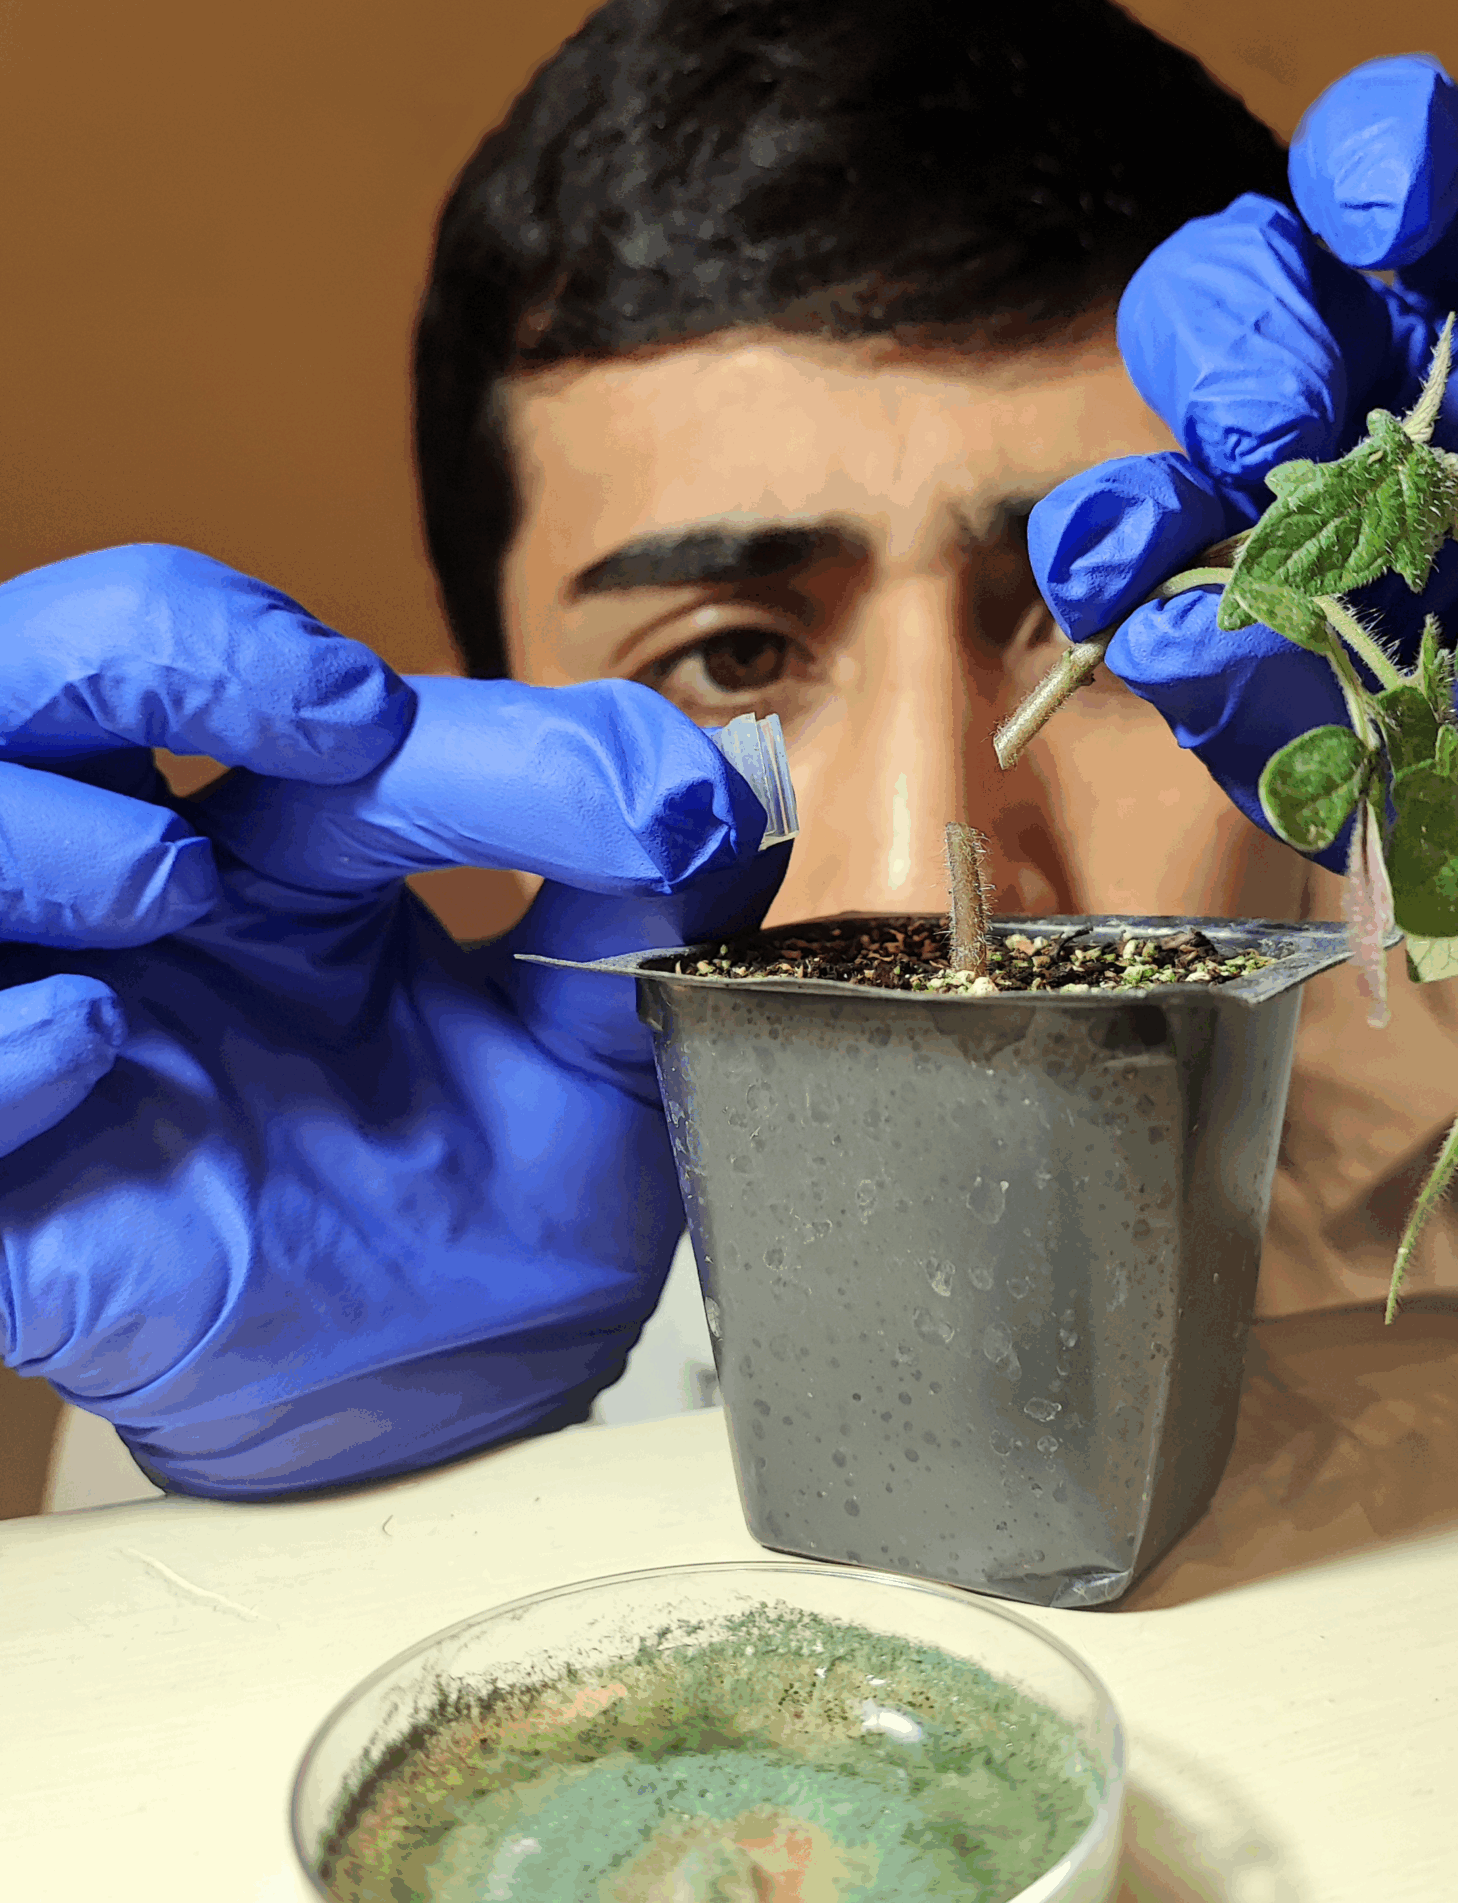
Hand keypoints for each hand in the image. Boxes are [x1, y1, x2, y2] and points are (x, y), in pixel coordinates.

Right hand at [0, 545, 784, 1494]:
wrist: (466, 1398)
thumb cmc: (511, 1203)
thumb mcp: (606, 1037)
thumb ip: (651, 893)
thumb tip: (711, 772)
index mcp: (268, 859)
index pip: (226, 686)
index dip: (272, 656)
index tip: (388, 718)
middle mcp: (138, 925)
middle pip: (29, 688)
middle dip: (139, 650)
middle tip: (317, 717)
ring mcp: (52, 1049)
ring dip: (33, 832)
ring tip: (170, 888)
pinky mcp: (16, 1206)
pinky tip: (90, 1048)